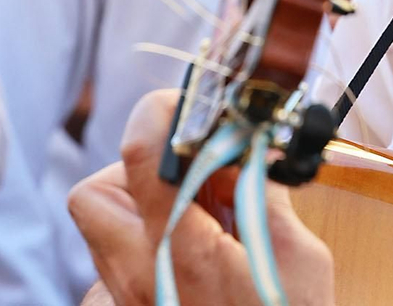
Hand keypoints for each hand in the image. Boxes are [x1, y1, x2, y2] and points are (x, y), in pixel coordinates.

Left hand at [67, 90, 334, 305]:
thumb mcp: (298, 259)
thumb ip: (260, 193)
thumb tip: (241, 144)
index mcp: (180, 247)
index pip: (140, 150)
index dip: (161, 112)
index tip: (194, 107)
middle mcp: (134, 275)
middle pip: (93, 193)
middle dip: (136, 173)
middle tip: (192, 181)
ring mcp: (123, 301)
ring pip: (103, 232)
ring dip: (142, 215)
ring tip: (201, 229)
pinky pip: (114, 273)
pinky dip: (147, 257)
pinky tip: (191, 272)